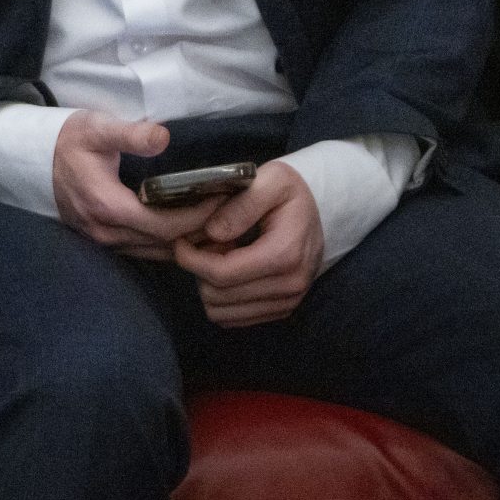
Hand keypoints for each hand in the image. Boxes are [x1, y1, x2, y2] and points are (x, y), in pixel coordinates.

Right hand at [50, 111, 228, 260]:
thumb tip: (163, 137)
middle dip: (198, 230)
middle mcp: (106, 231)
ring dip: (185, 242)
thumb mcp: (97, 128)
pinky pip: (143, 252)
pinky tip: (186, 230)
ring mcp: (103, 240)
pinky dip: (167, 244)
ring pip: (155, 253)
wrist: (31, 159)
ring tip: (213, 222)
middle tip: (228, 210)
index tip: (221, 199)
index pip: (164, 225)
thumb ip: (131, 134)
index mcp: (108, 206)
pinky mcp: (102, 240)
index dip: (197, 217)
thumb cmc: (68, 140)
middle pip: (164, 244)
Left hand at [173, 158, 325, 326]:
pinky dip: (222, 298)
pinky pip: (235, 319)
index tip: (180, 242)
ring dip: (209, 287)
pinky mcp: (281, 310)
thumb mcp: (271, 180)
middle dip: (199, 271)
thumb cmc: (290, 192)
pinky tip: (229, 271)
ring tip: (218, 257)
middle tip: (204, 245)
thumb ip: (241, 204)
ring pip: (222, 313)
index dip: (191, 260)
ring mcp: (287, 302)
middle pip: (218, 296)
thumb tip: (213, 233)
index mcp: (285, 254)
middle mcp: (289, 286)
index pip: (222, 273)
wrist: (319, 211)